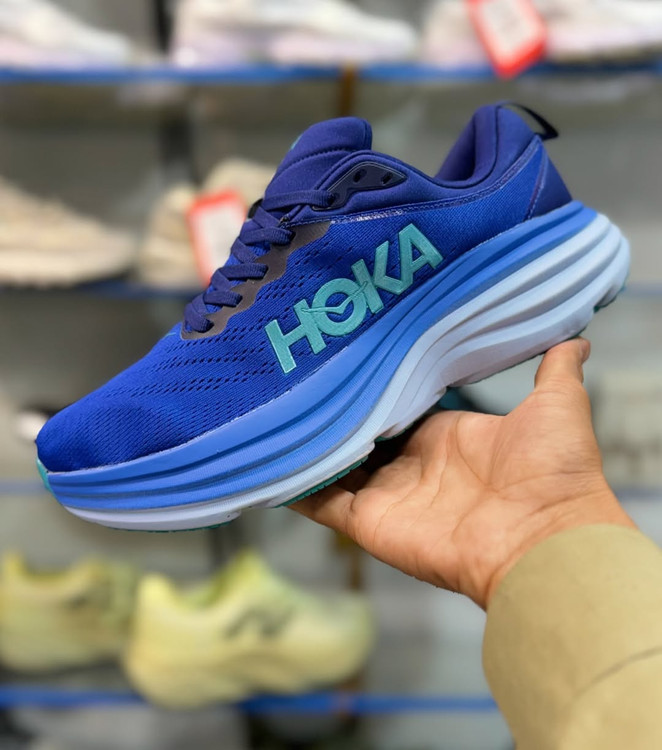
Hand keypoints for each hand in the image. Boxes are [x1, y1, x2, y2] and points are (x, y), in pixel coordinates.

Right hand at [292, 340, 634, 608]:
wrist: (545, 539)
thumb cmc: (554, 473)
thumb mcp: (557, 407)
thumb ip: (554, 370)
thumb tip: (574, 338)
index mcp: (444, 437)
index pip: (397, 409)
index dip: (373, 388)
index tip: (345, 358)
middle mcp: (411, 466)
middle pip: (360, 436)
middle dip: (333, 414)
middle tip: (297, 376)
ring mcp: (386, 496)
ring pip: (334, 467)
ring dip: (308, 447)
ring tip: (271, 410)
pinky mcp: (368, 523)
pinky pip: (321, 503)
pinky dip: (294, 486)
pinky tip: (268, 459)